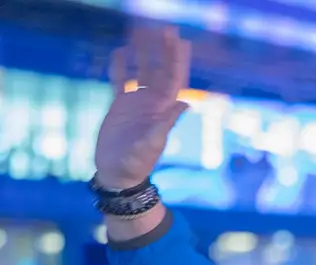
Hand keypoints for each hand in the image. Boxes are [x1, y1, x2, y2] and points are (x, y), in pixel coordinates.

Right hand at [94, 26, 190, 189]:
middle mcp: (152, 104)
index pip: (174, 80)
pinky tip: (121, 52)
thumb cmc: (137, 163)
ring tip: (142, 32)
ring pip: (142, 72)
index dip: (177, 60)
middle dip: (164, 51)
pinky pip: (121, 81)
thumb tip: (186, 102)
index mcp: (163, 111)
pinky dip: (121, 66)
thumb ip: (167, 122)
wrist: (118, 174)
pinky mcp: (119, 106)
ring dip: (144, 53)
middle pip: (161, 71)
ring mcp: (136, 104)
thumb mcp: (153, 142)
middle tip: (166, 28)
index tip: (179, 40)